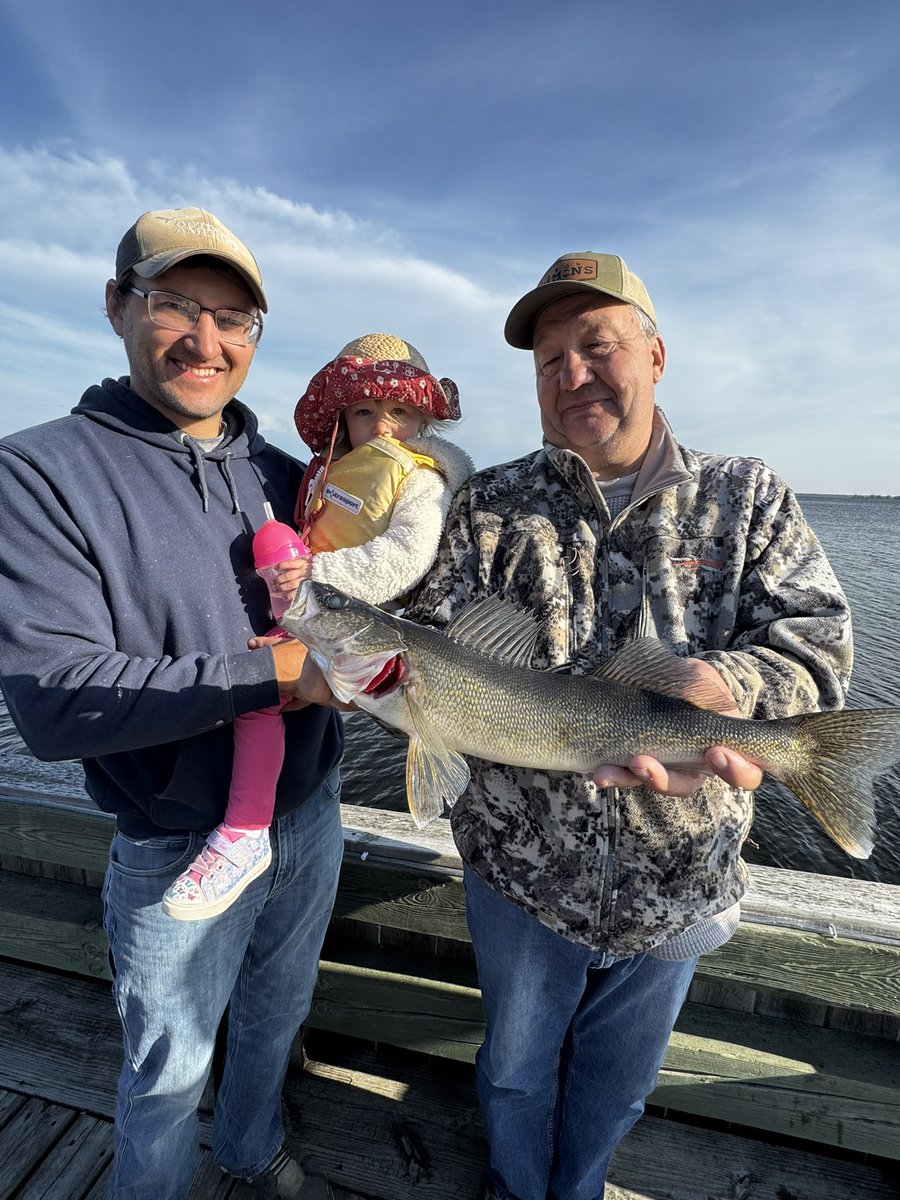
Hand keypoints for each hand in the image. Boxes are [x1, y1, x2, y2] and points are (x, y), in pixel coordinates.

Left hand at [270, 557, 311, 606]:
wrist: (326, 577)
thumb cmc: (314, 570)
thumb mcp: (308, 563)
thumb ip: (298, 565)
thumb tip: (283, 567)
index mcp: (303, 564)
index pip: (291, 563)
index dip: (282, 565)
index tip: (276, 568)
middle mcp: (304, 572)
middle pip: (289, 575)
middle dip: (279, 579)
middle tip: (273, 582)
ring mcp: (305, 581)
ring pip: (291, 584)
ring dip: (281, 587)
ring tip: (275, 589)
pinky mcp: (306, 589)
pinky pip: (296, 593)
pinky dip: (289, 596)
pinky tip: (284, 597)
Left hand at [592, 658, 762, 795]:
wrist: (650, 674)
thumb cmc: (687, 677)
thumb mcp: (700, 676)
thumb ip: (704, 689)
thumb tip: (704, 698)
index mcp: (725, 747)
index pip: (745, 773)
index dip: (736, 769)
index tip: (715, 752)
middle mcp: (694, 764)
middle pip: (687, 786)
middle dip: (665, 779)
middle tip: (643, 763)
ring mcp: (663, 766)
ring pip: (652, 785)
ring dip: (631, 778)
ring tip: (608, 770)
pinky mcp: (634, 765)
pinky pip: (626, 776)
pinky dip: (613, 774)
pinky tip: (600, 770)